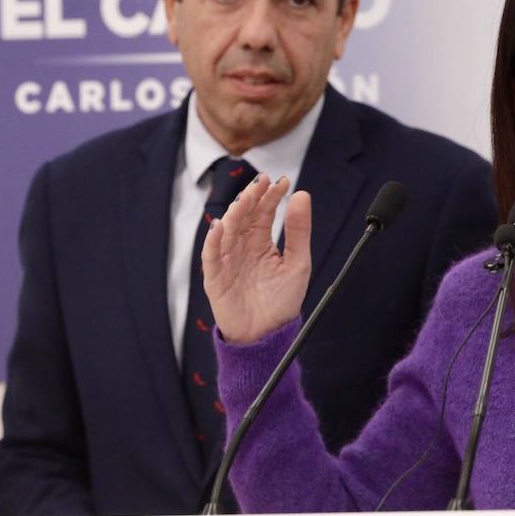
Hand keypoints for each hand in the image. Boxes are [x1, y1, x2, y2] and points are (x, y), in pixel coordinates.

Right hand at [201, 174, 312, 344]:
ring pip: (227, 231)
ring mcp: (228, 260)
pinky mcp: (215, 277)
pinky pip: (211, 256)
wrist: (268, 334)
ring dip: (234, 214)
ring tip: (244, 200)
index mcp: (261, 241)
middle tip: (262, 182)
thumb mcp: (298, 262)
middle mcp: (242, 246)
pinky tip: (220, 226)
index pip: (264, 212)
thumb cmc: (282, 300)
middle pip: (244, 216)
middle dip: (252, 198)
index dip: (271, 196)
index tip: (283, 181)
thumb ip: (299, 231)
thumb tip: (302, 195)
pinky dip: (213, 241)